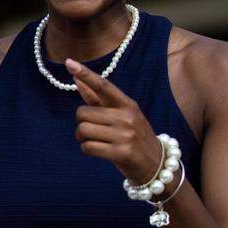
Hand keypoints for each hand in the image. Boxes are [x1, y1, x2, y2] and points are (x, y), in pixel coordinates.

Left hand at [67, 59, 164, 184]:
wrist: (157, 164)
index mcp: (127, 104)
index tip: (70, 63)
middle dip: (82, 123)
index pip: (103, 86)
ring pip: (83, 130)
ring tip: (95, 141)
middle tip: (93, 131)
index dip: (86, 74)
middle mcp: (127, 117)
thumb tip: (77, 80)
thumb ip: (98, 99)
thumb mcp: (121, 115)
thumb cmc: (132, 137)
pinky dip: (87, 149)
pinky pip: (88, 147)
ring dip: (82, 138)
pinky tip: (98, 151)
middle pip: (83, 113)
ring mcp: (126, 135)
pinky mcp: (122, 153)